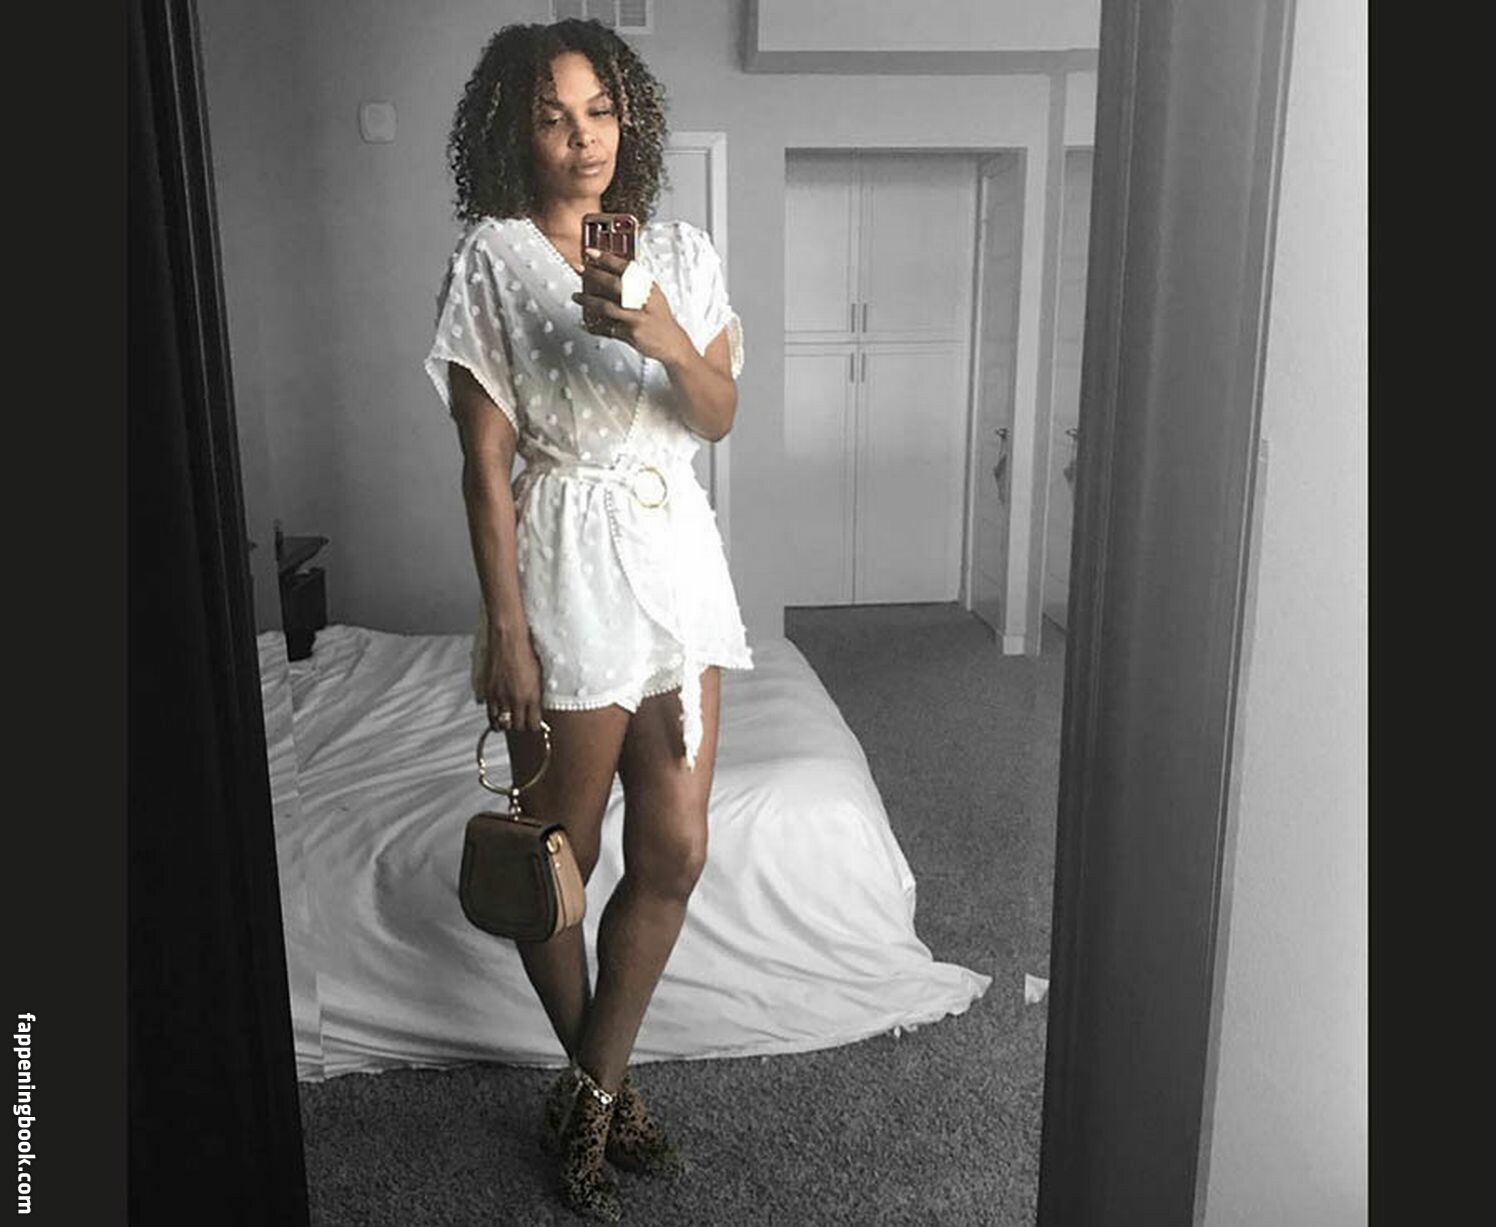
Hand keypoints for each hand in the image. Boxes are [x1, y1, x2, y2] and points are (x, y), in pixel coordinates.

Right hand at [484, 628, 544, 733]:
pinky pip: (489, 712)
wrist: (508, 639)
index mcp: (531, 696)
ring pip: (501, 723)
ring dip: (505, 724)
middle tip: (521, 723)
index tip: (534, 725)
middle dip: (520, 727)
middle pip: (517, 727)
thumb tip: (536, 706)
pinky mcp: (488, 691)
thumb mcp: (538, 675)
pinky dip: (493, 715)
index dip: (534, 727)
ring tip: (507, 722)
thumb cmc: (526, 652)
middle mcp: (515, 699)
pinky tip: (497, 712)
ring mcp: (500, 697)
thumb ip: (536, 694)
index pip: (533, 725)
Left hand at [571, 247, 692, 366]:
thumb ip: (637, 284)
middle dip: (593, 275)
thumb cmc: (660, 319)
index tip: (592, 252)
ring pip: (607, 307)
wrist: (672, 343)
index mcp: (649, 288)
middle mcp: (643, 301)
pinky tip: (586, 324)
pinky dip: (595, 327)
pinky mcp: (631, 334)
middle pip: (614, 284)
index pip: (626, 267)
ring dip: (588, 301)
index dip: (607, 258)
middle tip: (580, 270)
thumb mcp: (654, 296)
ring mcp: (637, 318)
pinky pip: (608, 329)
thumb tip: (615, 272)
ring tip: (577, 297)